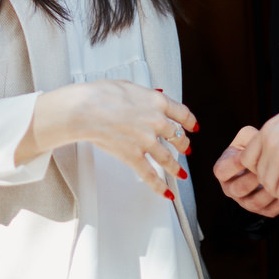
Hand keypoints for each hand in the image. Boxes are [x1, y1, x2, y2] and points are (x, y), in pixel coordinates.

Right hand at [23, 81, 196, 199]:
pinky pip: (150, 175)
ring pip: (168, 158)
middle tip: (185, 148)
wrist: (85, 109)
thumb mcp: (128, 86)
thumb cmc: (101, 94)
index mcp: (157, 102)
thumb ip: (144, 94)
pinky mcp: (133, 156)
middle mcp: (156, 122)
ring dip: (176, 167)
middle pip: (178, 137)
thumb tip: (152, 96)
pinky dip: (159, 186)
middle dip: (184, 144)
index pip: (182, 113)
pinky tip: (166, 193)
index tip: (192, 127)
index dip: (190, 122)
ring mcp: (146, 141)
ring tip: (180, 173)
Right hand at [213, 126, 278, 216]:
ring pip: (253, 203)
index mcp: (222, 169)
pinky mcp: (259, 210)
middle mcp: (230, 188)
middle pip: (238, 189)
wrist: (271, 158)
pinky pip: (268, 211)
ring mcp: (244, 201)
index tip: (250, 156)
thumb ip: (249, 137)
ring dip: (268, 192)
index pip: (221, 171)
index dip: (235, 164)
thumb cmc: (256, 146)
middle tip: (268, 168)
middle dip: (254, 178)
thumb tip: (257, 144)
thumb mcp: (248, 135)